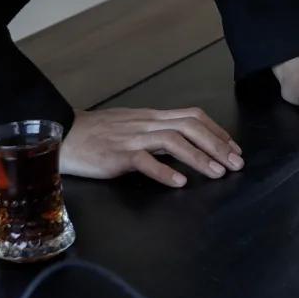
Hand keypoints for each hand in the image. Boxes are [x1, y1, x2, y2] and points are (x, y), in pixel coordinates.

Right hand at [62, 107, 243, 188]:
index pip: (192, 116)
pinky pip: (143, 161)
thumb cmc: (95, 134)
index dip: (217, 131)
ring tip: (218, 173)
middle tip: (236, 163)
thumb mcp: (131, 127)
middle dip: (218, 144)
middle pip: (190, 126)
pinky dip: (164, 171)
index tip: (234, 148)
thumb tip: (183, 144)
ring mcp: (131, 139)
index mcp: (151, 117)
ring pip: (173, 141)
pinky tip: (180, 182)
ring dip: (199, 157)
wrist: (62, 134)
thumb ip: (155, 133)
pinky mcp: (116, 156)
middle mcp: (145, 124)